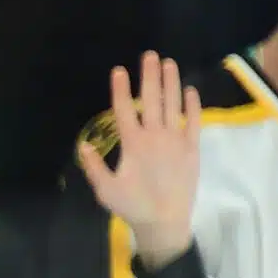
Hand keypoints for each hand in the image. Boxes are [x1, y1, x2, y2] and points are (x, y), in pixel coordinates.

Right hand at [75, 52, 201, 270]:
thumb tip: (83, 146)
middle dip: (149, 76)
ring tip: (169, 63)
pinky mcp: (192, 148)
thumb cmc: (133, 207)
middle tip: (150, 55)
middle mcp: (155, 136)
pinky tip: (190, 91)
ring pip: (173, 105)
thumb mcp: (106, 190)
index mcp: (132, 144)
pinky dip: (192, 105)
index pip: (124, 110)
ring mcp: (176, 140)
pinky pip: (194, 121)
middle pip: (151, 100)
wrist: (165, 222)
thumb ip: (95, 167)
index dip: (120, 89)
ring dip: (171, 83)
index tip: (119, 70)